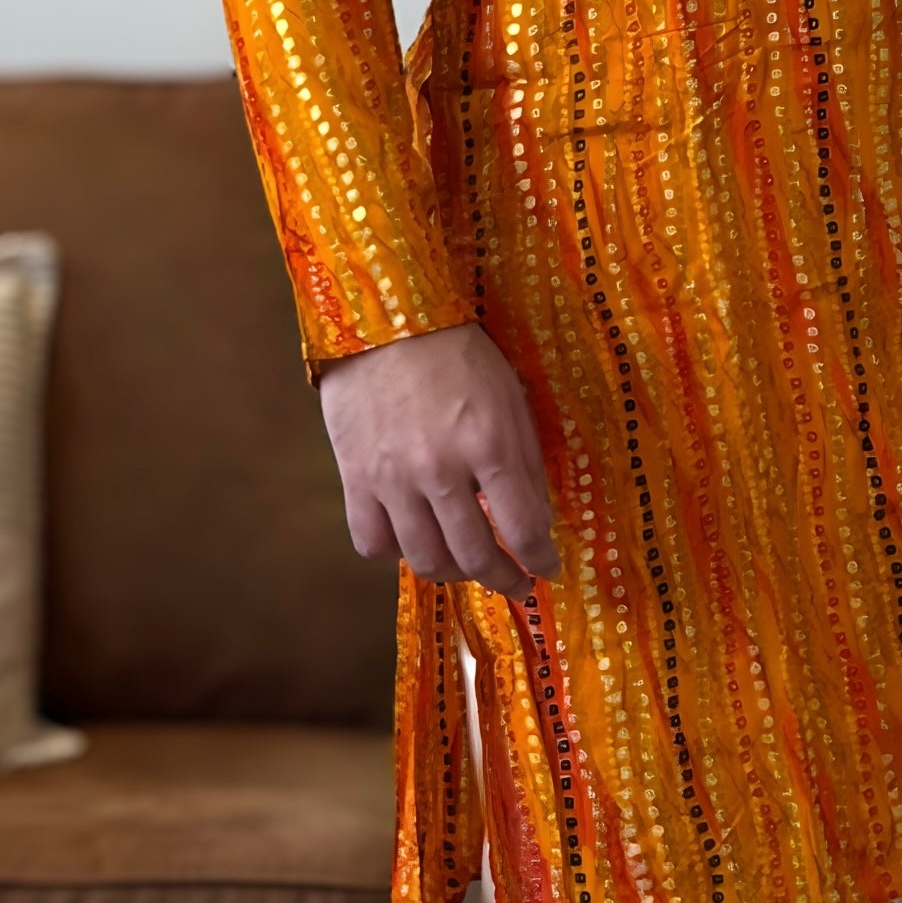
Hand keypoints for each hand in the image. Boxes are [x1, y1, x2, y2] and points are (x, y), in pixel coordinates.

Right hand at [318, 321, 560, 593]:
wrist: (385, 319)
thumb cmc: (457, 352)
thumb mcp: (510, 396)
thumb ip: (524, 462)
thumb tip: (536, 522)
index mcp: (488, 443)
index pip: (522, 528)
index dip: (540, 560)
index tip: (546, 569)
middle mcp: (440, 470)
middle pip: (473, 556)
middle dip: (502, 579)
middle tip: (515, 582)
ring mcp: (392, 479)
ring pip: (424, 560)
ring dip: (454, 573)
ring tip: (468, 566)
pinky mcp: (355, 479)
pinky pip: (373, 543)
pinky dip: (396, 551)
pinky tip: (414, 537)